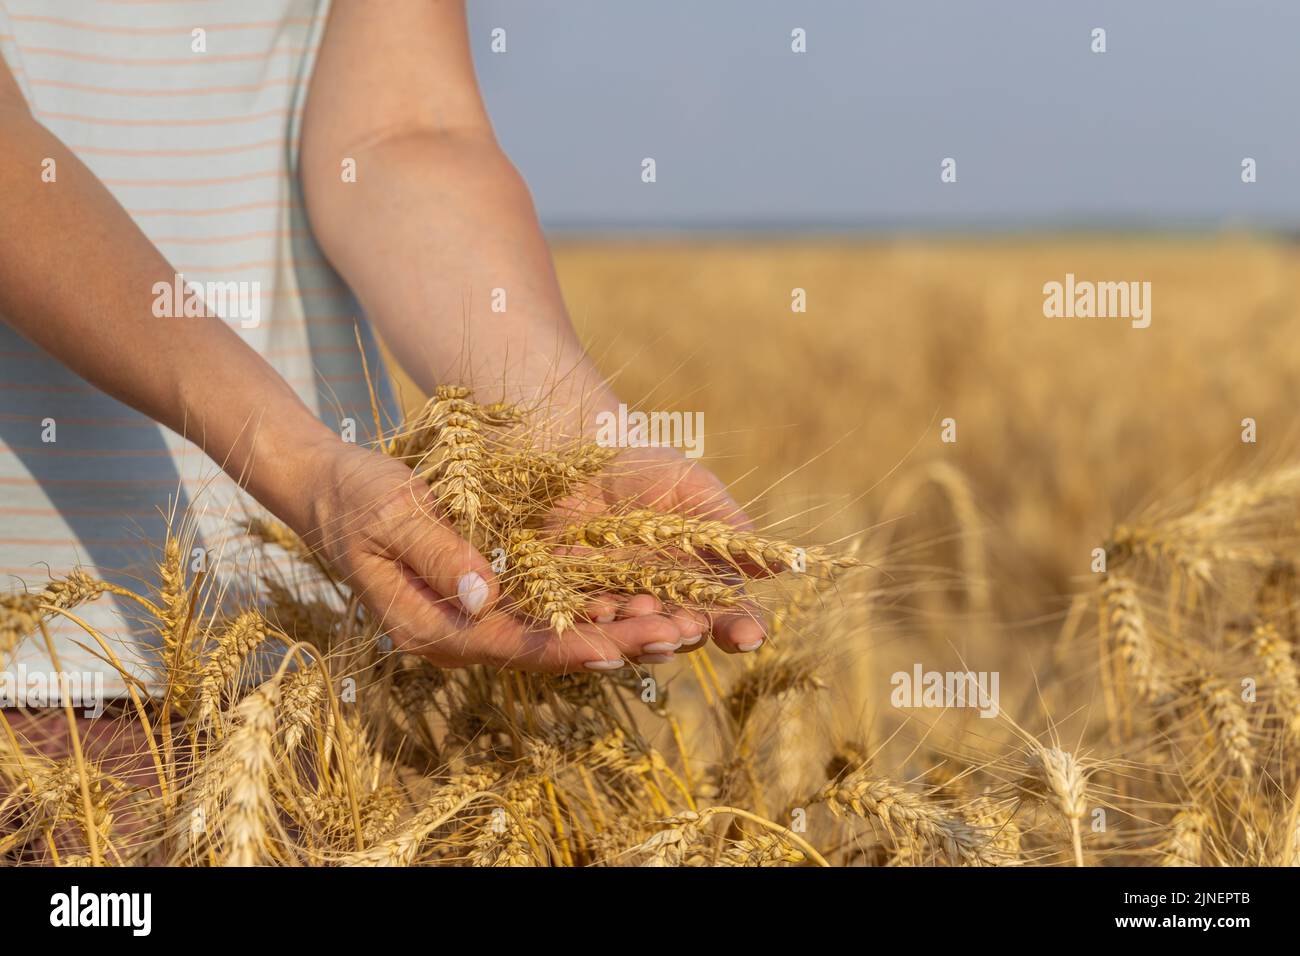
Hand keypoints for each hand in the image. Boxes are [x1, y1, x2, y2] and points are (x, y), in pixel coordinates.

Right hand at [298, 441, 693, 672]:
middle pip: (546, 649)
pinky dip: (589, 607)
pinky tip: (637, 599)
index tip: (625, 643)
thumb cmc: (356, 497)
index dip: (572, 646)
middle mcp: (458, 634)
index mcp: (432, 627)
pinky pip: (545, 611)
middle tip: (679, 636)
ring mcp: (473, 618)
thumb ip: (440, 555)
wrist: (329, 487)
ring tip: (678, 625)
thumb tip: (487, 595)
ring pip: (553, 634)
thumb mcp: (393, 516)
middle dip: (613, 643)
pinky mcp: (484, 596)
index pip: (516, 646)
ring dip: (612, 630)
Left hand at [559, 445, 767, 655]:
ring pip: (637, 634)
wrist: (579, 455)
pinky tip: (600, 609)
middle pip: (684, 631)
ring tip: (645, 613)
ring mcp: (620, 602)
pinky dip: (597, 619)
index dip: (742, 628)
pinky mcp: (576, 598)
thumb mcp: (692, 486)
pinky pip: (589, 619)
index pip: (728, 613)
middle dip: (688, 632)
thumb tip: (783, 563)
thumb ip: (728, 524)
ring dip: (643, 633)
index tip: (749, 638)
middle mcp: (664, 598)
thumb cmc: (646, 468)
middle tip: (688, 627)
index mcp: (701, 576)